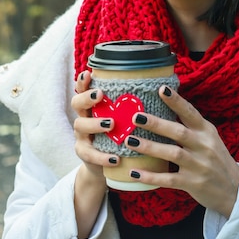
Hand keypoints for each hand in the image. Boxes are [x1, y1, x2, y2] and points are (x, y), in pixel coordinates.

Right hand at [72, 71, 116, 238]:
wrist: (107, 165)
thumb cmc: (120, 134)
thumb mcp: (123, 118)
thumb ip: (132, 106)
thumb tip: (161, 87)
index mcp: (93, 105)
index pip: (84, 88)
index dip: (84, 81)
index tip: (89, 73)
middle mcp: (84, 117)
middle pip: (76, 103)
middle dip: (87, 97)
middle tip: (100, 95)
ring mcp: (82, 136)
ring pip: (80, 126)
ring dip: (95, 124)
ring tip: (111, 124)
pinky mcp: (84, 154)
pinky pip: (90, 154)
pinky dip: (102, 156)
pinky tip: (116, 158)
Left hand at [126, 85, 238, 217]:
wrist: (235, 190)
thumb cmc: (216, 159)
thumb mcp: (209, 138)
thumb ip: (191, 125)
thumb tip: (165, 106)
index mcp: (207, 131)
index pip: (190, 112)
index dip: (176, 101)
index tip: (161, 89)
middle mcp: (204, 146)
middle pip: (179, 132)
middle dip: (156, 124)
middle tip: (136, 117)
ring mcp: (199, 166)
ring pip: (172, 154)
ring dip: (150, 147)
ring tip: (130, 141)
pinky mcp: (193, 184)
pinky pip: (168, 179)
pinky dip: (151, 176)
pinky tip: (134, 171)